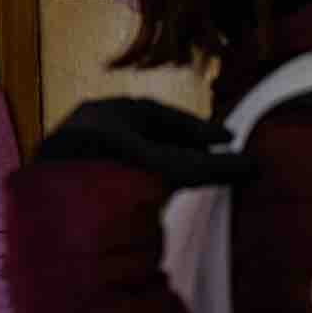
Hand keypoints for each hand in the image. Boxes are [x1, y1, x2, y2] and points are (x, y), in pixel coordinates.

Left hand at [36, 97, 254, 189]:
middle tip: (210, 159)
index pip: (163, 114)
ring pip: (124, 152)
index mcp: (110, 110)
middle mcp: (90, 123)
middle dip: (178, 144)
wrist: (56, 203)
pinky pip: (107, 172)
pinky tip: (146, 196)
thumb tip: (255, 166)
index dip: (198, 130)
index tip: (228, 141)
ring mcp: (74, 149)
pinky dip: (132, 180)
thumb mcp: (168, 170)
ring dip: (155, 163)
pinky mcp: (65, 178)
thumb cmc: (113, 175)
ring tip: (185, 179)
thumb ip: (209, 169)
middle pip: (142, 131)